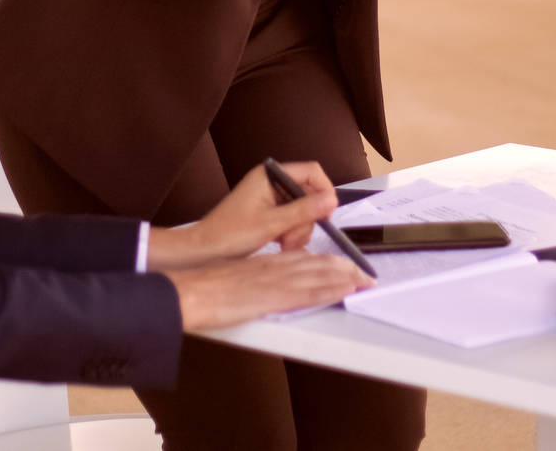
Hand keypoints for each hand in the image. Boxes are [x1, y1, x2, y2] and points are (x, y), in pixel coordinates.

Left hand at [147, 162, 337, 269]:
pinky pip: (292, 219)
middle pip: (308, 194)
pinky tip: (281, 245)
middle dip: (306, 219)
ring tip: (284, 245)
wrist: (202, 252)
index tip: (327, 214)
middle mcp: (272, 182)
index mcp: (270, 175)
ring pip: (303, 210)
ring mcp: (270, 198)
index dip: (324, 190)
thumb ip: (303, 210)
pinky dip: (291, 233)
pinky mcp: (268, 212)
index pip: (311, 172)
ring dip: (299, 230)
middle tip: (293, 239)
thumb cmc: (230, 235)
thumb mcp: (271, 224)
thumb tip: (332, 199)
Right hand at [167, 251, 371, 331]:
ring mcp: (276, 280)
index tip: (344, 265)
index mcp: (266, 262)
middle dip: (344, 268)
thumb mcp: (235, 277)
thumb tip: (263, 285)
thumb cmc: (206, 287)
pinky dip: (331, 288)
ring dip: (346, 276)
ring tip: (365, 279)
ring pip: (319, 273)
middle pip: (318, 262)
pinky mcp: (274, 296)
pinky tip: (346, 289)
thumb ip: (254, 279)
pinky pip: (310, 291)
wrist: (190, 290)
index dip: (327, 261)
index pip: (305, 258)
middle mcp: (275, 267)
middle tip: (365, 272)